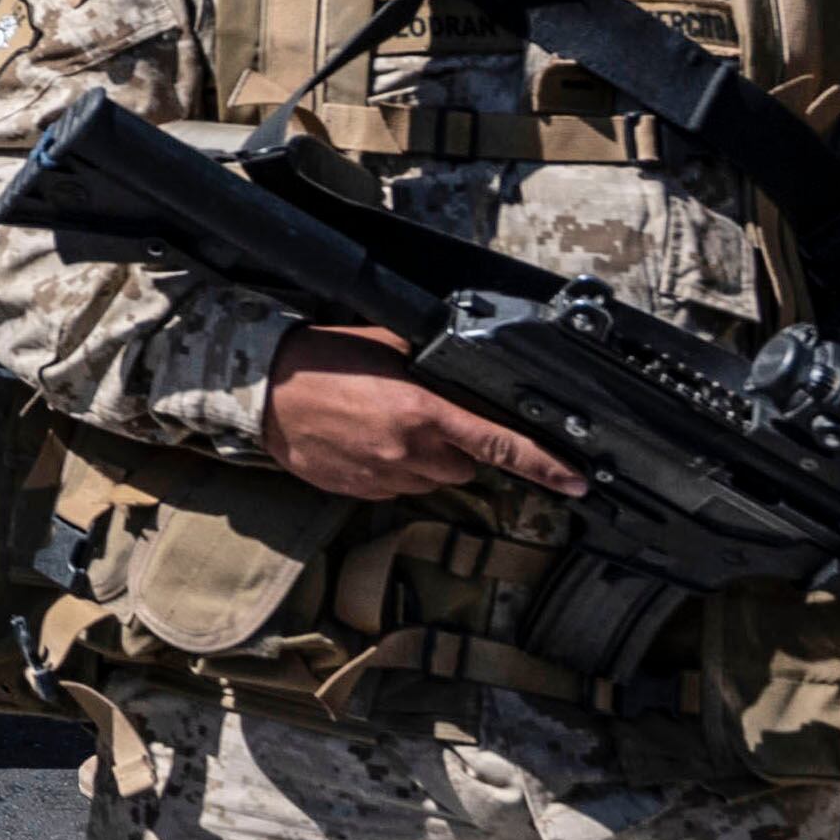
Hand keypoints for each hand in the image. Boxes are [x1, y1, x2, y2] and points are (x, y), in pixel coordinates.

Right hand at [258, 328, 588, 500]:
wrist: (264, 391)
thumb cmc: (324, 359)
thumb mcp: (387, 347)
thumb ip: (431, 368)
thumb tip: (465, 375)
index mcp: (422, 411)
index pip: (498, 445)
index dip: (543, 466)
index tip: (575, 483)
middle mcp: (408, 452)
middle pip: (463, 465)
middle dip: (454, 447)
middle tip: (420, 418)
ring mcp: (382, 477)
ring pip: (429, 480)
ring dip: (421, 461)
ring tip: (381, 427)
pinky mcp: (359, 493)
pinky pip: (394, 488)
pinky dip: (389, 470)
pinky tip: (362, 443)